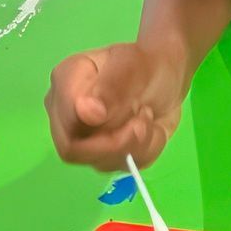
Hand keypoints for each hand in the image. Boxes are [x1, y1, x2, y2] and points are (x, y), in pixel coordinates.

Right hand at [45, 42, 185, 170]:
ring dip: (135, 144)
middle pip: (74, 149)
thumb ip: (110, 85)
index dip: (93, 125)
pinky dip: (144, 151)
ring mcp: (80, 138)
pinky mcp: (102, 155)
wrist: (165, 77)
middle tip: (145, 118)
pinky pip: (120, 167)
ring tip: (147, 116)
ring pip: (99, 162)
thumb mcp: (133, 64)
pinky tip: (149, 129)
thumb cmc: (144, 64)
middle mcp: (65, 113)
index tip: (130, 110)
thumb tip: (86, 112)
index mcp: (65, 82)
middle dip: (118, 141)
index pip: (65, 118)